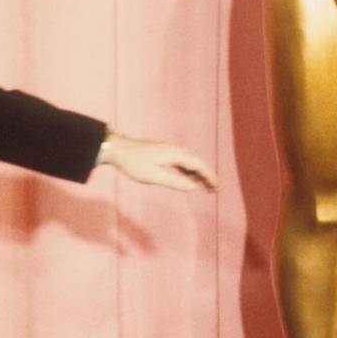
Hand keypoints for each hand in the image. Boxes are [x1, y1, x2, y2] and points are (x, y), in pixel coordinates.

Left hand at [98, 132, 218, 191]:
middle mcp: (175, 149)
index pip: (198, 165)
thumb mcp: (154, 176)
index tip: (217, 187)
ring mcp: (170, 149)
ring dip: (200, 172)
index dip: (210, 176)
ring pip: (191, 160)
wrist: (118, 149)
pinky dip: (190, 169)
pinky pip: (183, 160)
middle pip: (198, 161)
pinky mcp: (165, 151)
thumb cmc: (134, 163)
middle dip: (208, 175)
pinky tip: (190, 177)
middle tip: (216, 189)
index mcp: (175, 154)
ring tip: (206, 186)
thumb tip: (193, 186)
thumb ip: (174, 181)